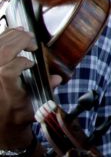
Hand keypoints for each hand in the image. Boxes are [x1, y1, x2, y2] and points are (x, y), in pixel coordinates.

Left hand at [0, 27, 37, 141]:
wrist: (2, 123)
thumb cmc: (18, 115)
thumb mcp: (35, 107)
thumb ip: (46, 91)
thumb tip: (58, 78)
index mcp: (6, 89)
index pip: (8, 70)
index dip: (21, 62)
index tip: (32, 63)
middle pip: (2, 52)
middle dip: (19, 41)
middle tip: (33, 41)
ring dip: (10, 36)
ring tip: (24, 33)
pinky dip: (3, 37)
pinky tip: (12, 33)